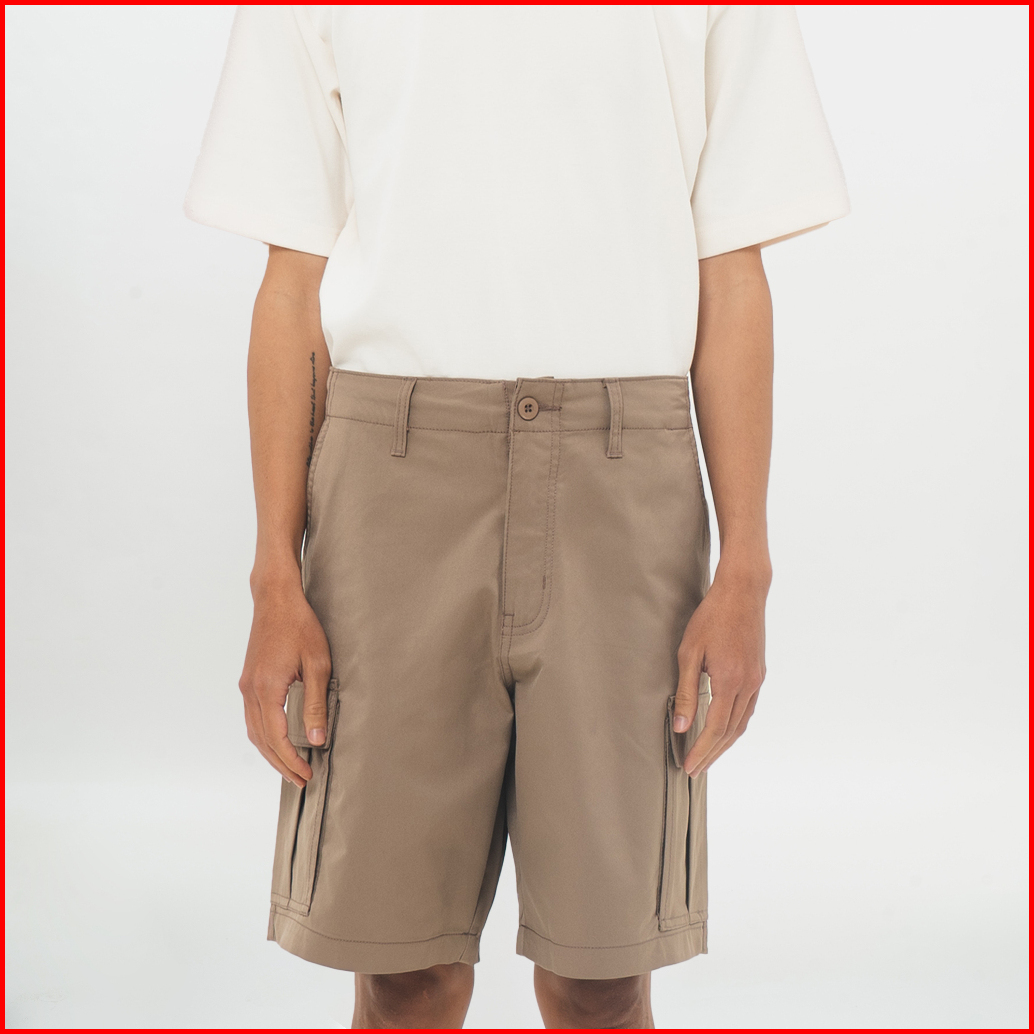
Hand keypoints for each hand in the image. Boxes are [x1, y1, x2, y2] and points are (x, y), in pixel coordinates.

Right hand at [238, 579, 331, 787]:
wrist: (275, 599)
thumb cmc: (300, 626)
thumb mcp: (317, 664)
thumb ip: (315, 703)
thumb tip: (316, 739)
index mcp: (267, 689)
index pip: (277, 738)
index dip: (292, 760)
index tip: (308, 775)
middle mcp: (251, 691)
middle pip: (262, 740)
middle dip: (281, 764)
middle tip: (301, 781)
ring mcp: (246, 685)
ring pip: (254, 731)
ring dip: (270, 753)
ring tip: (290, 768)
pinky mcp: (248, 679)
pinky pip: (252, 717)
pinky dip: (263, 736)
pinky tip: (276, 741)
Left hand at [673, 563, 768, 776]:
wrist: (743, 592)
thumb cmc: (711, 617)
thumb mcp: (689, 652)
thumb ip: (686, 691)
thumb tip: (681, 726)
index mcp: (730, 681)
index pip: (715, 729)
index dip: (701, 751)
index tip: (689, 767)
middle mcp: (748, 685)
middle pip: (730, 732)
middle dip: (712, 753)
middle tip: (695, 770)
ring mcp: (757, 679)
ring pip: (742, 723)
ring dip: (725, 743)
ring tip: (708, 756)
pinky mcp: (759, 673)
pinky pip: (748, 709)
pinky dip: (735, 725)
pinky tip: (725, 729)